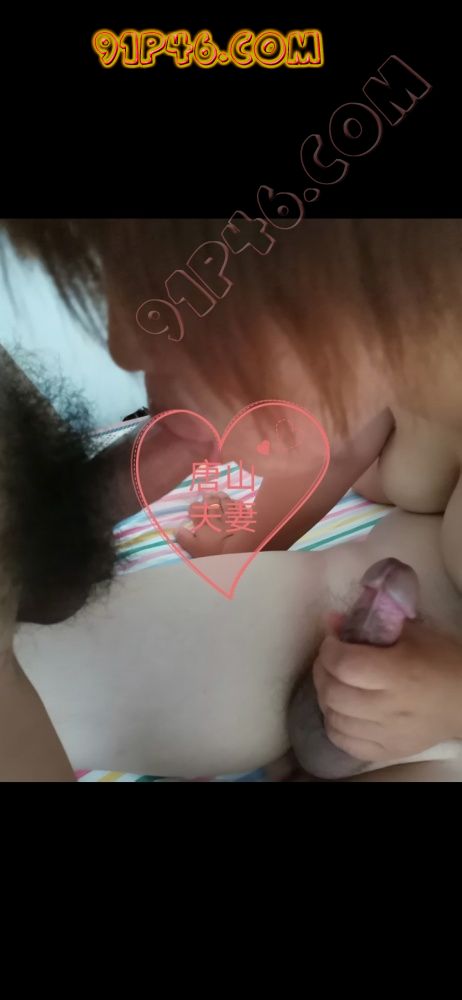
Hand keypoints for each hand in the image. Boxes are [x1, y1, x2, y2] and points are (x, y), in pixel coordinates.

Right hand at [175, 493, 253, 557]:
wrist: (241, 549)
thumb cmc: (216, 552)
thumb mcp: (195, 549)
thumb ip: (185, 538)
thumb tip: (176, 529)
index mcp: (203, 522)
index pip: (195, 509)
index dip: (194, 507)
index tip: (194, 508)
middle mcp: (216, 515)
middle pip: (211, 502)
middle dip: (208, 498)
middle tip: (207, 496)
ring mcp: (231, 514)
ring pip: (225, 501)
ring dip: (222, 497)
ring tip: (219, 494)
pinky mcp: (244, 517)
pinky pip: (240, 506)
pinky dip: (236, 504)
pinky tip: (236, 503)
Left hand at [313, 621, 461, 762]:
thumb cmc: (441, 660)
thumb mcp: (412, 632)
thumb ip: (370, 625)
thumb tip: (331, 621)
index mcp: (399, 673)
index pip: (345, 665)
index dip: (328, 650)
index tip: (332, 640)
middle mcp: (390, 707)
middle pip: (334, 694)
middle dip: (322, 671)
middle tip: (328, 660)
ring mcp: (388, 734)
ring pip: (334, 720)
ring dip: (325, 697)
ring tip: (334, 682)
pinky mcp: (388, 751)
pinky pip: (345, 743)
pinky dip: (334, 724)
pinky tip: (341, 709)